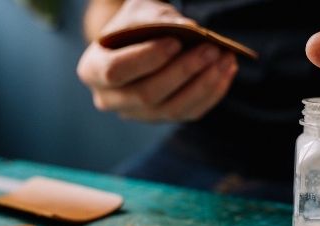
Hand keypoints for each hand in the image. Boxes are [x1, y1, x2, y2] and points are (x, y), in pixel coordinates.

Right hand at [77, 0, 237, 122]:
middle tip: (211, 49)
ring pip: (171, 109)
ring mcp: (136, 114)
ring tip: (225, 59)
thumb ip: (157, 19)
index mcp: (92, 70)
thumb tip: (189, 31)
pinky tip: (227, 71)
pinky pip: (188, 114)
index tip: (175, 41)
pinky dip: (211, 93)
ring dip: (203, 84)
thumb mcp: (140, 12)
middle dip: (183, 71)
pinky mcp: (161, 119)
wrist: (139, 41)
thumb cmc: (136, 24)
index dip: (146, 58)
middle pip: (146, 94)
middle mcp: (109, 99)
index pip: (116, 71)